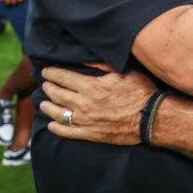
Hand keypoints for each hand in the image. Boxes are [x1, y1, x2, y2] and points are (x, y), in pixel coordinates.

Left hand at [39, 65, 156, 144]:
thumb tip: (84, 57)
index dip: (53, 74)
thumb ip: (102, 64)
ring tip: (43, 104)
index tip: (46, 71)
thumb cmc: (140, 91)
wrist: (150, 117)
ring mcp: (86, 120)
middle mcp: (84, 103)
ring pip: (59, 114)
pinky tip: (52, 125)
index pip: (64, 77)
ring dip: (48, 107)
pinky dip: (58, 128)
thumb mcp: (123, 71)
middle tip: (44, 85)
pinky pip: (69, 132)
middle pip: (58, 95)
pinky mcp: (91, 134)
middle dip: (49, 88)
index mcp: (91, 86)